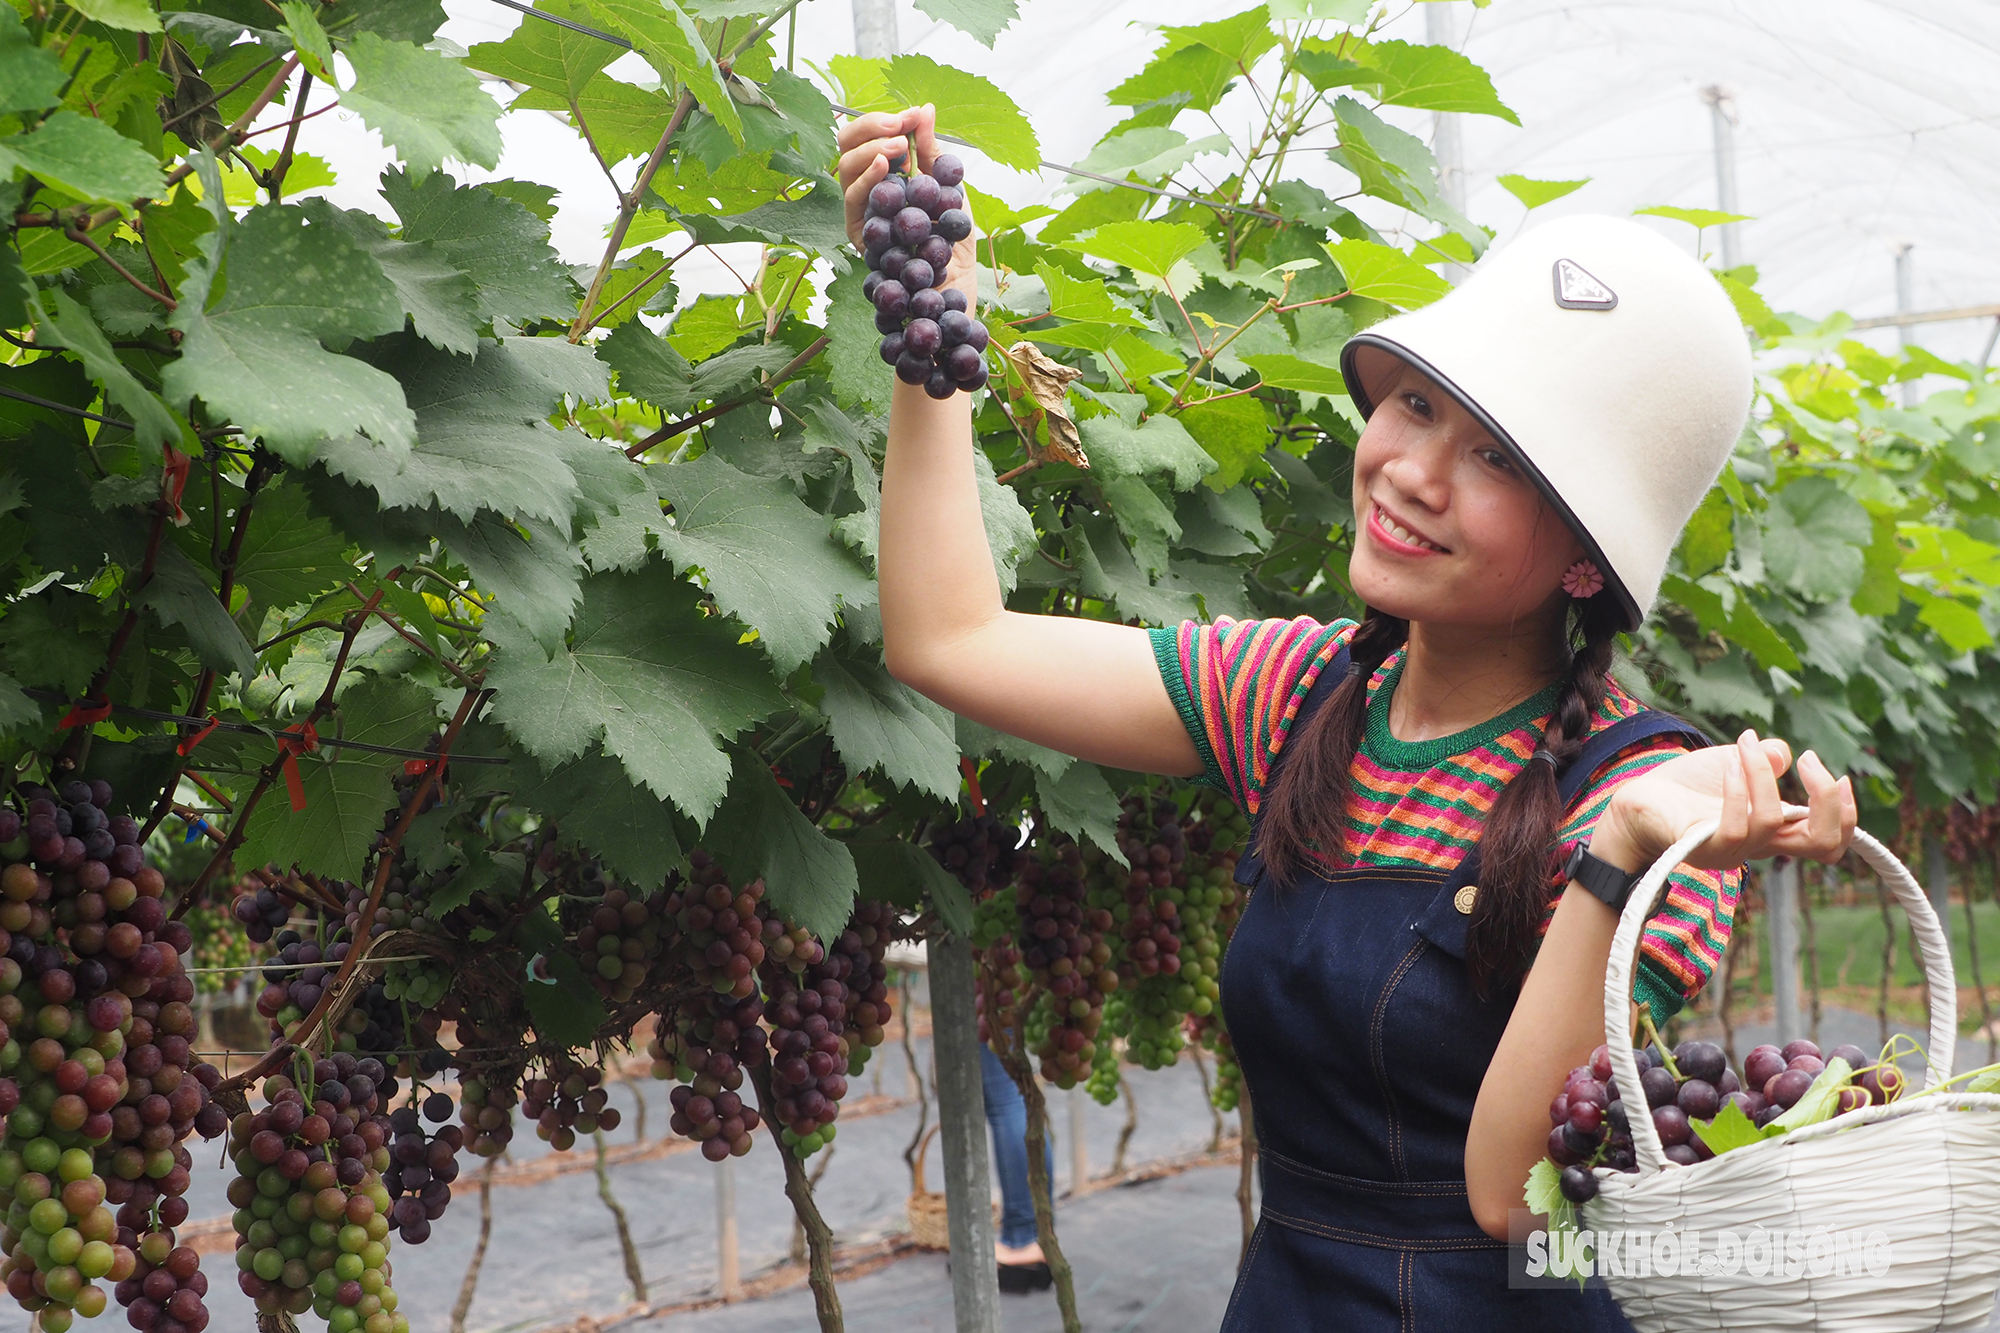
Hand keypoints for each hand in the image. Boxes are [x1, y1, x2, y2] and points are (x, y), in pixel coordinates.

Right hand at [835, 103, 979, 311]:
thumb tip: (924, 109)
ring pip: (844, 170)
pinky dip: (866, 179)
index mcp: (883, 176)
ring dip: (869, 149)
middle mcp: (866, 193)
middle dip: (870, 129)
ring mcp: (860, 214)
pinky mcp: (860, 237)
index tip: (911, 115)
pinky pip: (853, 201)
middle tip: (899, 127)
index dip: (882, 121)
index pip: (865, 137)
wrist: (957, 285)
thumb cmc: (952, 241)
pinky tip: (883, 166)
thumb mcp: (948, 189)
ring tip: (898, 146)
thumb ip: (933, 151)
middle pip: (846, 148)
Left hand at [1587, 729, 1856, 873]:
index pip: (1828, 841)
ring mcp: (1731, 849)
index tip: (1838, 774)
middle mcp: (1759, 845)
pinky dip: (1737, 788)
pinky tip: (1728, 764)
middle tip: (1810, 760)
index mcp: (1774, 828)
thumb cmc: (1686, 786)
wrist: (1636, 801)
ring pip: (1771, 821)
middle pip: (1823, 846)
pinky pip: (1734, 827)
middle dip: (1829, 801)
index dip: (1846, 814)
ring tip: (1743, 745)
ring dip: (1762, 774)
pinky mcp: (1701, 846)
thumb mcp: (1734, 763)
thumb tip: (1785, 754)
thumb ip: (1765, 759)